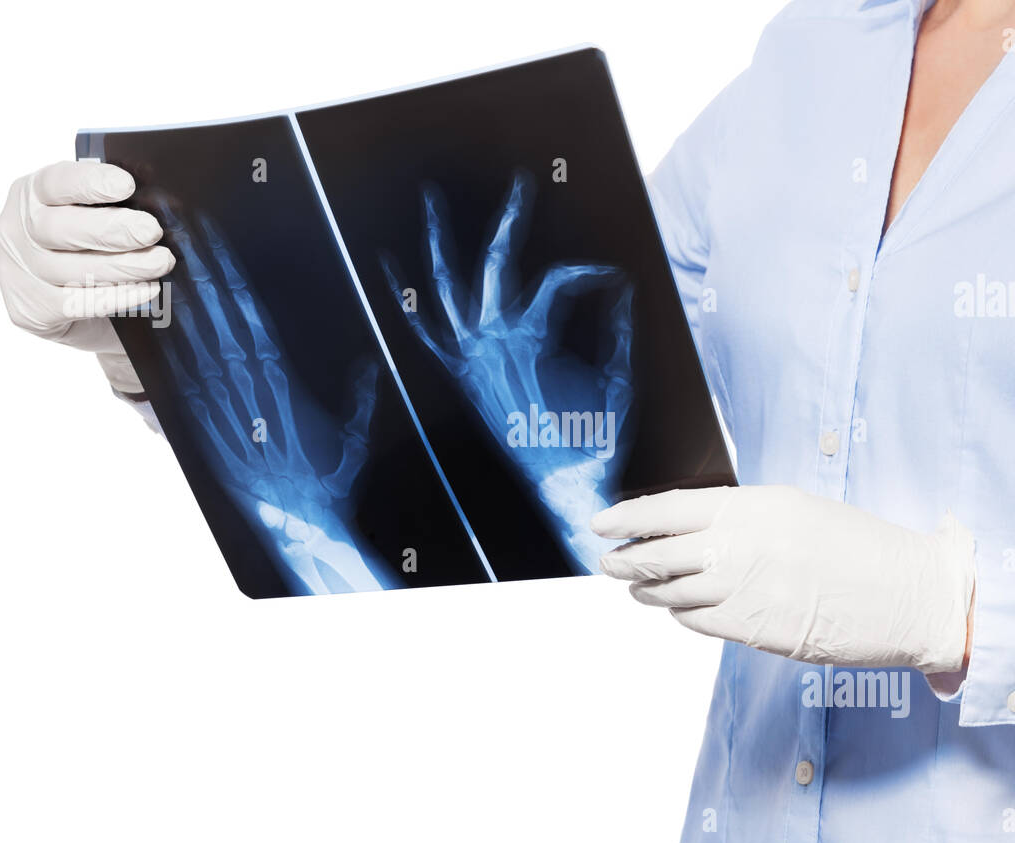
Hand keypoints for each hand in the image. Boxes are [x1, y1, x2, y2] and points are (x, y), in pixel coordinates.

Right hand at [0, 161, 173, 393]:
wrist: (89, 313)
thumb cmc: (97, 252)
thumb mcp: (99, 218)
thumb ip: (115, 205)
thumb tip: (160, 200)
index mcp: (31, 195)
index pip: (54, 182)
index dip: (90, 182)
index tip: (127, 185)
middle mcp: (16, 231)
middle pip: (58, 228)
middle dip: (110, 229)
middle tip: (151, 231)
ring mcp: (19, 273)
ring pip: (70, 269)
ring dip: (122, 265)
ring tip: (160, 262)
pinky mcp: (31, 311)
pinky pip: (77, 304)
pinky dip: (117, 297)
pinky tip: (146, 290)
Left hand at [157, 201, 394, 595]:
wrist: (302, 523)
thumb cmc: (330, 482)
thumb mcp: (354, 435)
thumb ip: (360, 396)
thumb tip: (371, 367)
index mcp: (283, 380)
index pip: (251, 315)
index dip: (230, 275)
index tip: (214, 241)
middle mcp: (251, 387)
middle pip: (219, 315)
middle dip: (201, 268)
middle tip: (179, 227)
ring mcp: (225, 407)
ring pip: (197, 340)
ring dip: (181, 297)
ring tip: (164, 258)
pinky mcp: (209, 428)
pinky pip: (184, 379)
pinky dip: (172, 348)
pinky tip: (158, 317)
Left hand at [381, 171, 633, 571]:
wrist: (564, 484)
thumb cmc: (591, 438)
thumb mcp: (617, 381)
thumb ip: (617, 330)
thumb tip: (621, 289)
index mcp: (535, 338)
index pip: (561, 280)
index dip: (589, 274)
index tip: (609, 280)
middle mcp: (495, 342)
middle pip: (498, 264)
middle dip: (510, 220)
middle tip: (520, 186)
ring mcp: (471, 358)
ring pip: (447, 288)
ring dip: (438, 242)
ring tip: (432, 202)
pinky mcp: (460, 378)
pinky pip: (426, 334)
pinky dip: (408, 301)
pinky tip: (393, 270)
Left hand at [592, 485, 974, 673]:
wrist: (909, 593)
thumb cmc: (860, 547)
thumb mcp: (798, 510)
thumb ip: (743, 517)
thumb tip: (691, 526)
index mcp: (754, 506)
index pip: (670, 508)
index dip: (628, 518)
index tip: (602, 523)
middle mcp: (742, 545)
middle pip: (657, 553)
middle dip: (625, 560)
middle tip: (608, 561)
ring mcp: (746, 589)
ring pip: (670, 591)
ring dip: (647, 590)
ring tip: (637, 587)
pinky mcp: (755, 629)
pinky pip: (697, 620)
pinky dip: (681, 613)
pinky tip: (680, 608)